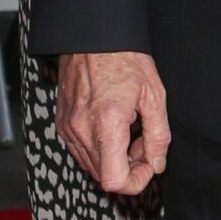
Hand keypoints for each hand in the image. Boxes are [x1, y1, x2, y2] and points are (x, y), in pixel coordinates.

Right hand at [57, 51, 170, 197]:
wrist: (93, 37)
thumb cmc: (125, 59)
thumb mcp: (154, 96)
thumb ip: (158, 136)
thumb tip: (157, 164)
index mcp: (107, 124)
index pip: (114, 181)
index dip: (136, 182)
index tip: (148, 165)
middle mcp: (82, 130)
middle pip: (104, 176)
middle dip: (128, 167)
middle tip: (142, 142)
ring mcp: (68, 128)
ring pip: (92, 166)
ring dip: (114, 159)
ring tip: (129, 131)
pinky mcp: (62, 124)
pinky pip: (81, 151)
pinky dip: (100, 148)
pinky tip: (113, 127)